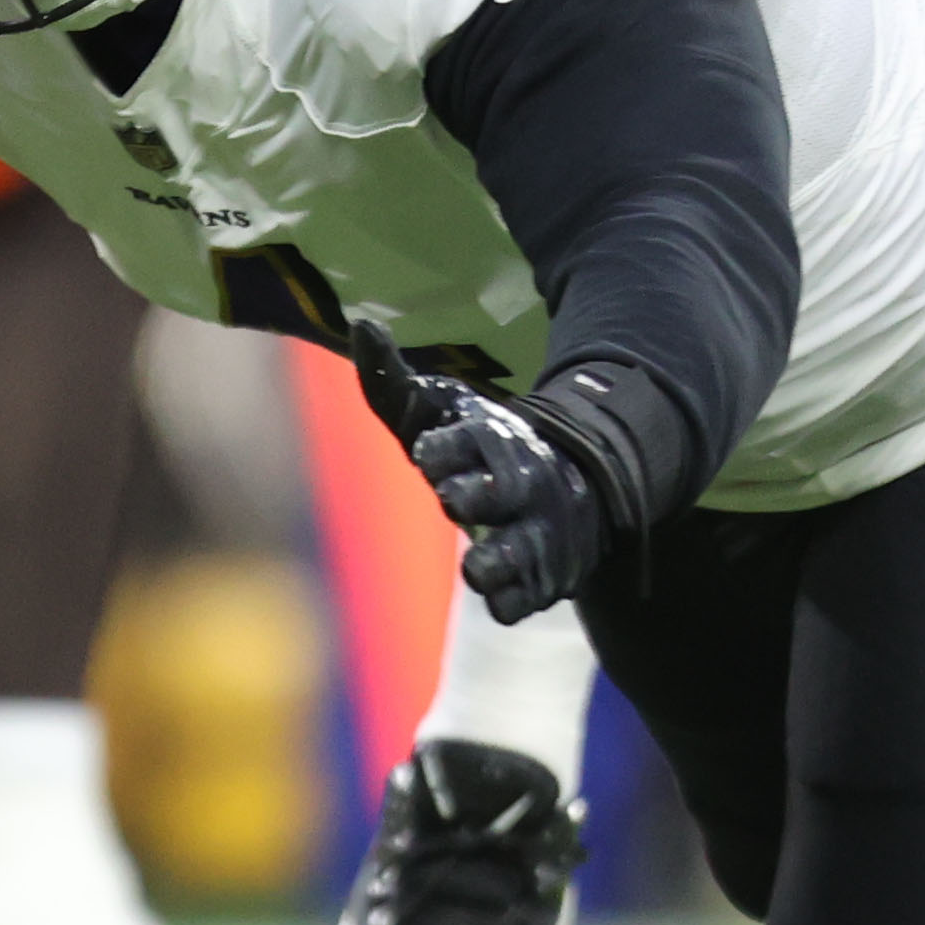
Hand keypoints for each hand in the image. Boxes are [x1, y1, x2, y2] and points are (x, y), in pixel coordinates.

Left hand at [351, 323, 611, 624]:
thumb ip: (390, 379)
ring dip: (491, 561)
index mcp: (493, 438)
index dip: (442, 449)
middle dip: (467, 496)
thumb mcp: (435, 412)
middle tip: (451, 498)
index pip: (469, 439)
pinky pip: (525, 600)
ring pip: (518, 552)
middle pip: (500, 490)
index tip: (428, 452)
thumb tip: (361, 324)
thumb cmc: (475, 451)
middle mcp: (524, 483)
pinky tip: (498, 589)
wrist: (564, 488)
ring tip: (477, 562)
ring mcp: (538, 532)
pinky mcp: (544, 578)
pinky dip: (509, 599)